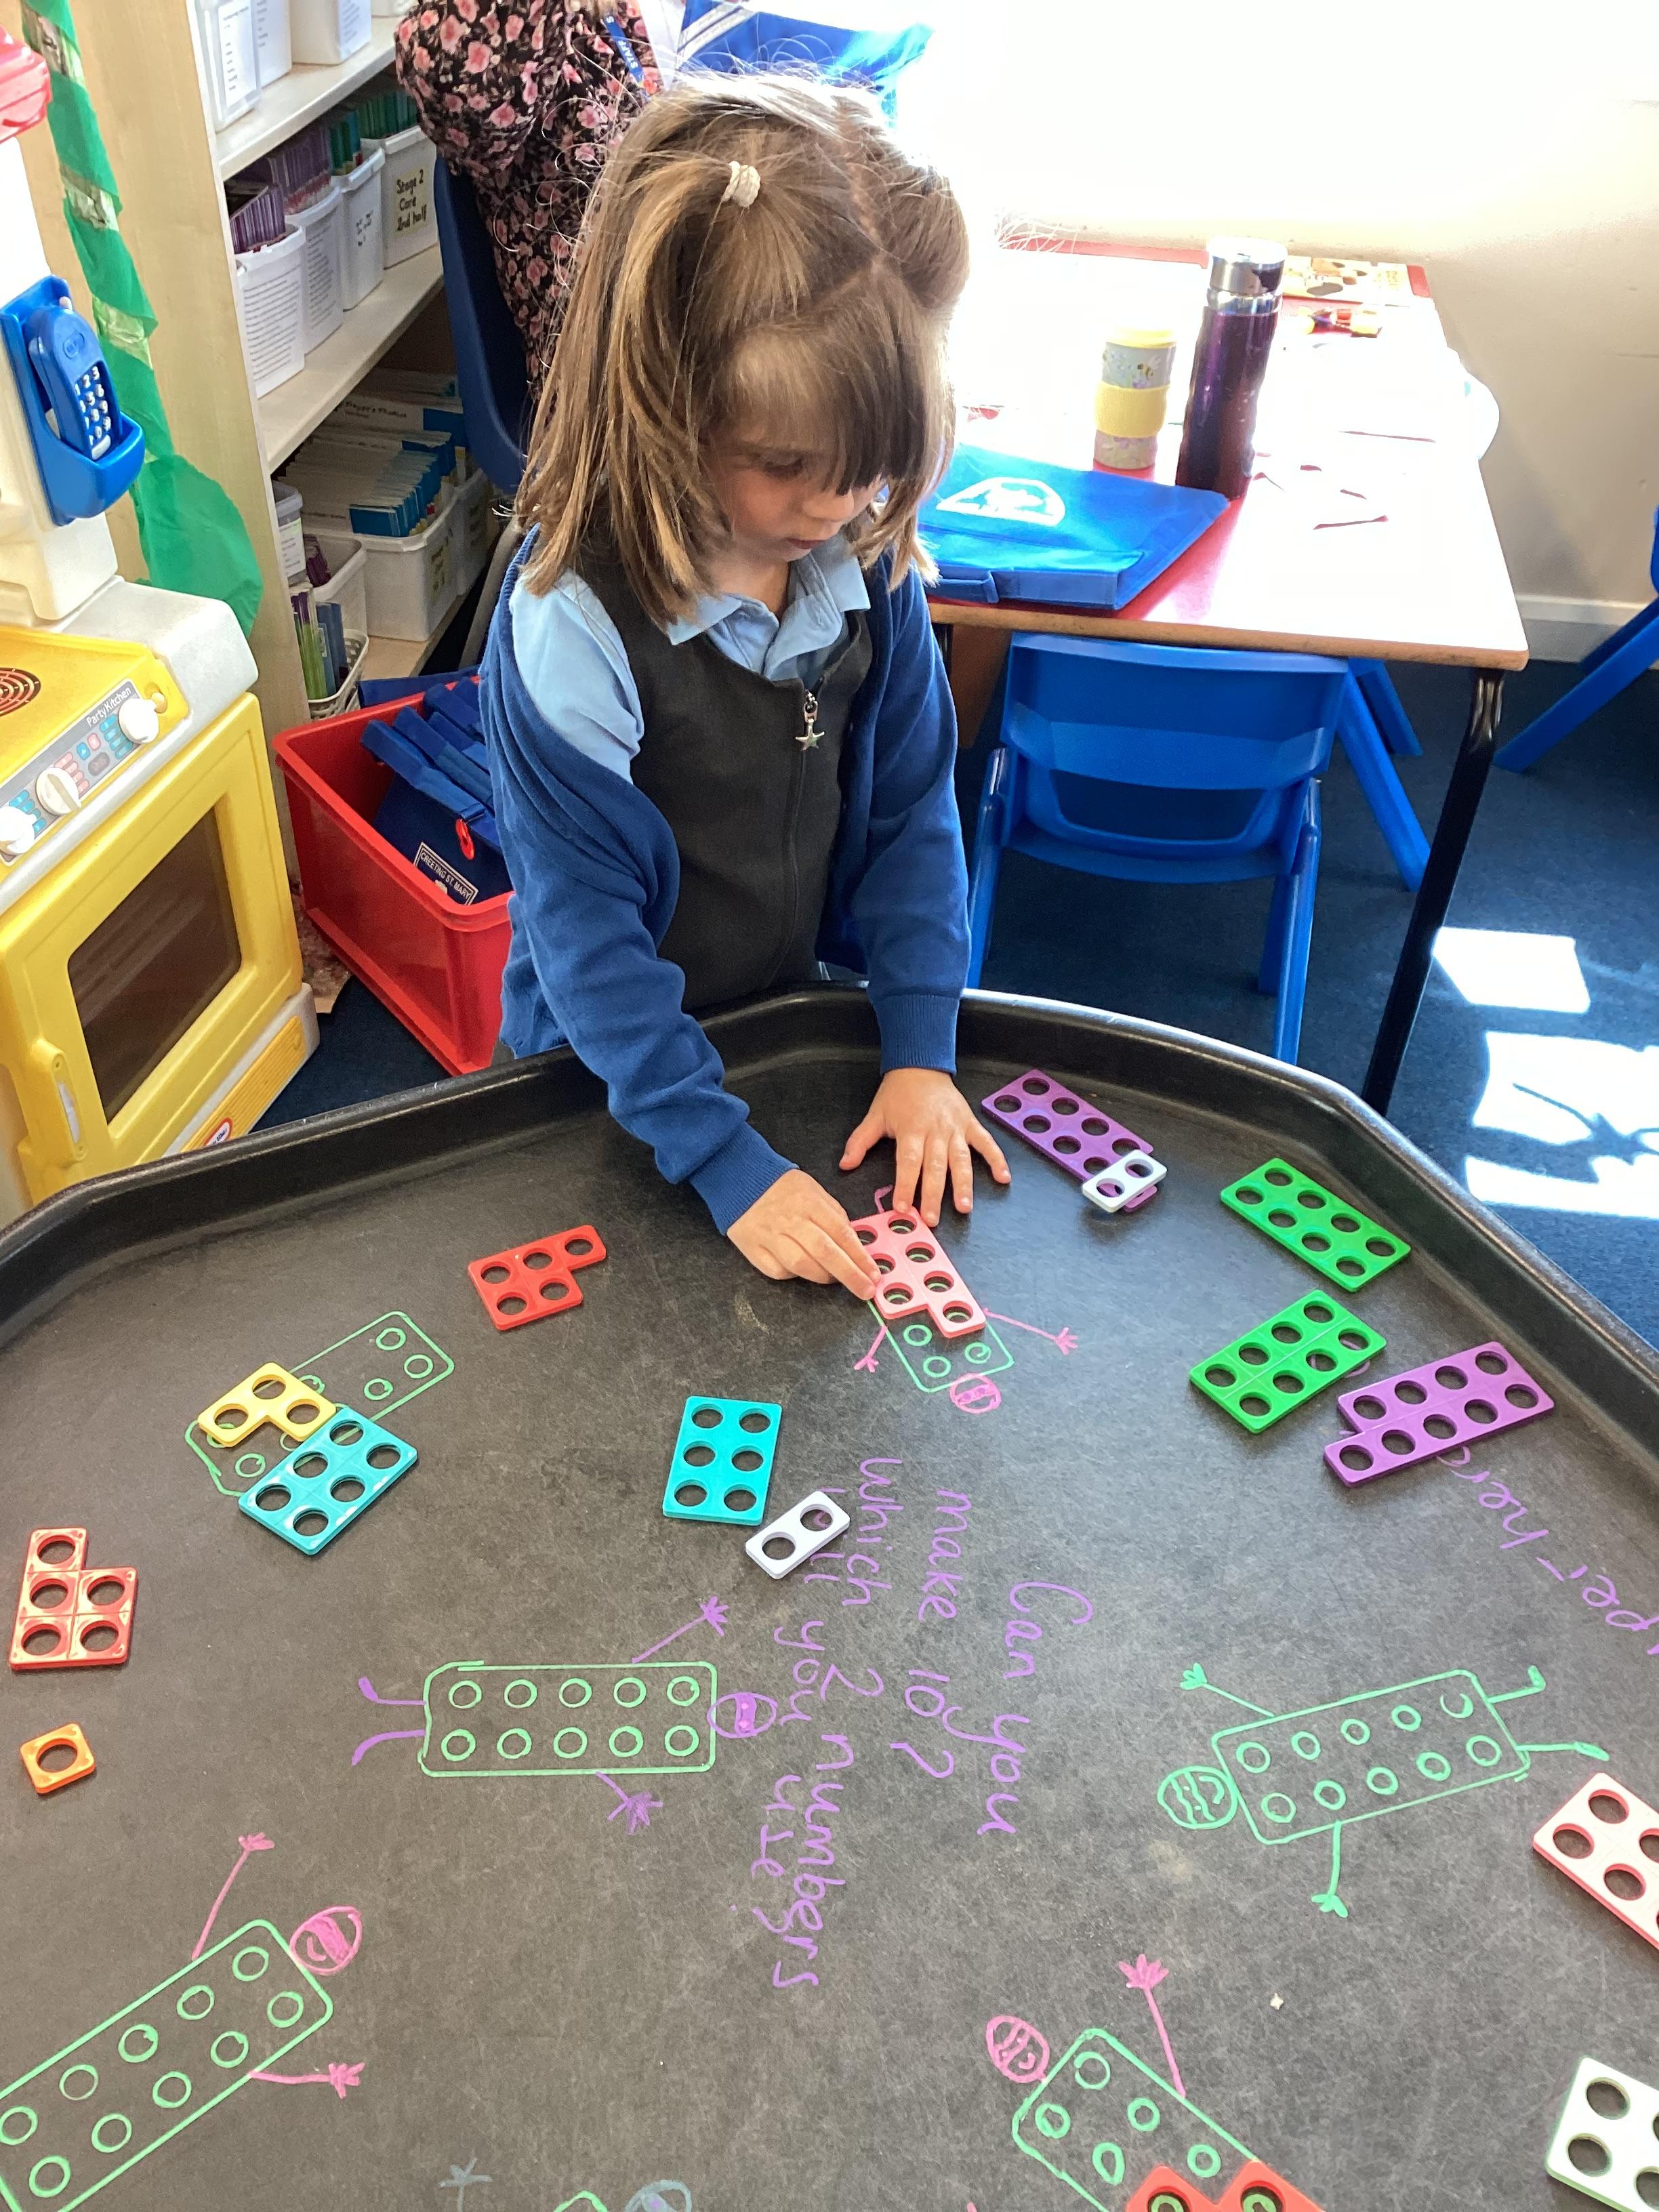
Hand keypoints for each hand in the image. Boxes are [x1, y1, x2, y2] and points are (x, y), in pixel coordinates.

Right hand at [727, 1169, 879, 1298]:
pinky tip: (804, 1273)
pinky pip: (777, 1270)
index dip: (860, 1256)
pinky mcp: (752, 1248)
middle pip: (825, 1252)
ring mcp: (770, 1236)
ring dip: (823, 1277)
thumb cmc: (782, 1186)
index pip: (841, 1233)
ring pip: (801, 1265)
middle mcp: (791, 1220)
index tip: (874, 1273)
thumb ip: (833, 1214)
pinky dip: (794, 1275)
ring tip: (836, 1281)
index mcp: (810, 1203)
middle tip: (866, 1291)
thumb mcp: (814, 1190)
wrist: (737, 1178)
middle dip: (850, 1275)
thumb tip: (852, 1242)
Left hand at [839, 1069, 1009, 1227]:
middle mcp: (936, 1130)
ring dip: (964, 1184)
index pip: (908, 1162)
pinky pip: (986, 1142)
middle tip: (931, 1219)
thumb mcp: (875, 1115)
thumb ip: (860, 1141)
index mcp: (911, 1129)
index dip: (905, 1185)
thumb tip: (844, 1165)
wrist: (920, 1065)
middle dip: (933, 1195)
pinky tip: (1004, 1178)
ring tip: (964, 1207)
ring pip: (961, 1159)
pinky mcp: (970, 1123)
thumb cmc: (897, 1094)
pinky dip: (996, 1159)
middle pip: (935, 1166)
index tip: (902, 1207)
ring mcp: (956, 1127)